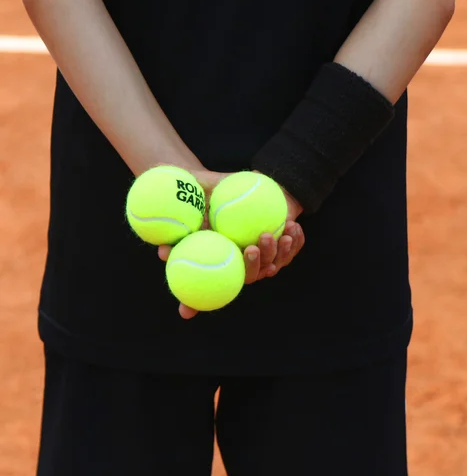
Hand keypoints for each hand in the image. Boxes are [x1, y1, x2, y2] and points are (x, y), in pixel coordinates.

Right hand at [158, 169, 304, 318]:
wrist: (245, 187)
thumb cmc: (214, 201)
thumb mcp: (196, 213)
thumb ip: (181, 233)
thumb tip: (162, 252)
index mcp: (227, 262)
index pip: (221, 284)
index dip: (229, 288)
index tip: (219, 283)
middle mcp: (248, 264)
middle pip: (253, 274)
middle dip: (256, 264)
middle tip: (251, 247)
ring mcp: (270, 257)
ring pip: (277, 262)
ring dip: (280, 252)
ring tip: (278, 235)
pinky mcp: (286, 247)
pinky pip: (294, 248)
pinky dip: (295, 240)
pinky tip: (292, 227)